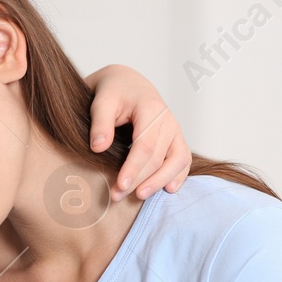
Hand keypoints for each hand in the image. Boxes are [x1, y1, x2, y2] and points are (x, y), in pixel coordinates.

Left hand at [85, 64, 190, 201]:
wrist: (128, 85)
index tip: (119, 186)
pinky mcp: (177, 140)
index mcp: (151, 109)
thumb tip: (98, 147)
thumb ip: (100, 123)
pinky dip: (178, 176)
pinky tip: (167, 189)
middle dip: (140, 180)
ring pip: (177, 161)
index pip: (145, 145)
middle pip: (159, 158)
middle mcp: (168, 121)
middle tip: (117, 197)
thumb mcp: (102, 101)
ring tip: (140, 196)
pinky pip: (183, 160)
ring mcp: (175, 131)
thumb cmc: (114, 93)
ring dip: (160, 182)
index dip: (133, 168)